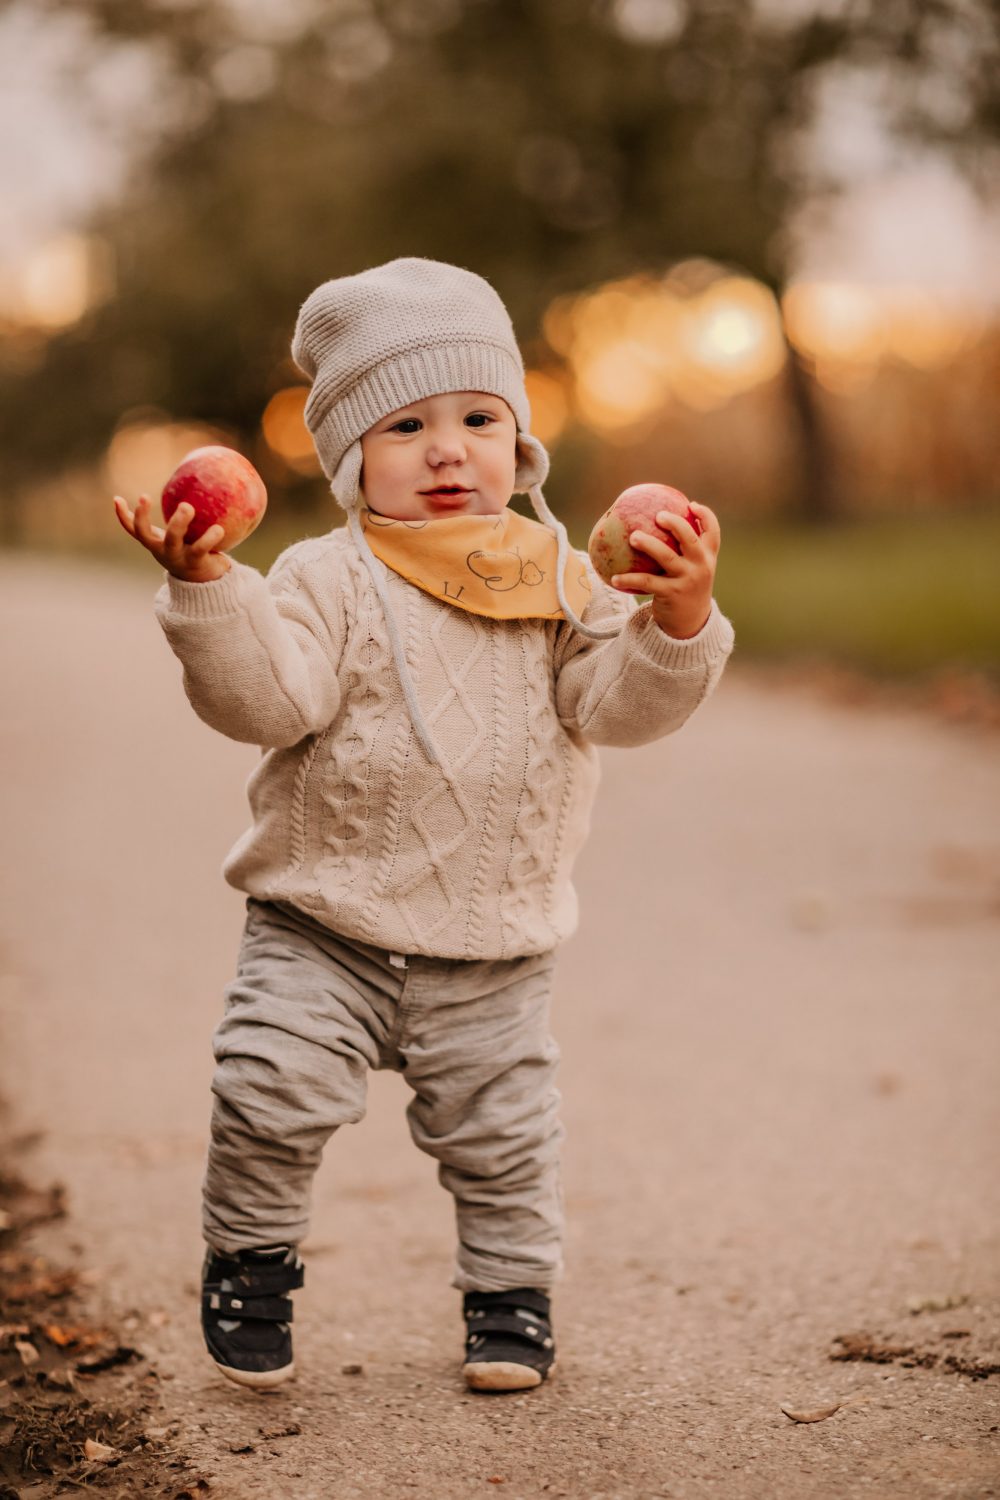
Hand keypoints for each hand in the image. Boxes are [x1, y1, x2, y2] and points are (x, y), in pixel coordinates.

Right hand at [113, 494, 231, 582]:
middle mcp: (161, 550)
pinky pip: (201, 548)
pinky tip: (219, 528)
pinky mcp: (194, 562)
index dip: (122, 515)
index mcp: (154, 542)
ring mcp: (176, 557)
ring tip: (187, 507)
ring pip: (172, 539)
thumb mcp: (178, 535)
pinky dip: (210, 537)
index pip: (132, 529)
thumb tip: (183, 489)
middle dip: (143, 516)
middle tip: (145, 496)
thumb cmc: (188, 550)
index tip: (117, 498)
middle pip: (145, 533)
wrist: (204, 582)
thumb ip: (176, 517)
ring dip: (178, 522)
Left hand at [610, 501, 720, 638]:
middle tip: (658, 515)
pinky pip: (646, 582)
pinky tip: (614, 577)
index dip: (705, 516)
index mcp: (709, 557)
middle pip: (690, 538)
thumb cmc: (686, 588)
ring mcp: (687, 580)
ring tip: (633, 537)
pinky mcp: (672, 593)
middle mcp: (701, 566)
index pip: (713, 532)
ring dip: (648, 544)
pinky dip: (629, 579)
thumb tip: (657, 523)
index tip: (692, 504)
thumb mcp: (693, 570)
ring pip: (666, 556)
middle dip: (675, 523)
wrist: (690, 623)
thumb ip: (684, 551)